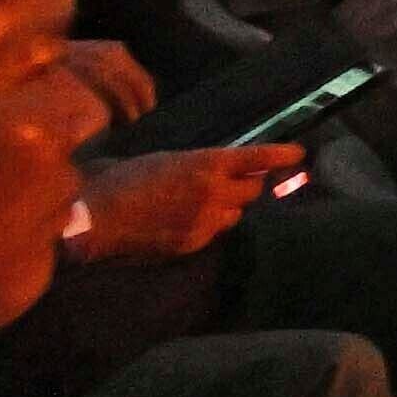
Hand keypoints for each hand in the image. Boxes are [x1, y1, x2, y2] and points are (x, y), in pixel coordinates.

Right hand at [66, 141, 301, 263]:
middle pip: (253, 189)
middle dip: (248, 184)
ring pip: (235, 213)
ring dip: (228, 206)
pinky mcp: (194, 243)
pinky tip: (183, 221)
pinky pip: (213, 232)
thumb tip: (219, 168)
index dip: (281, 155)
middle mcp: (215, 192)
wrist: (97, 218)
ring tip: (200, 202)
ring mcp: (206, 221)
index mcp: (207, 164)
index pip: (258, 157)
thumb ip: (200, 165)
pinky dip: (207, 225)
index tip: (299, 153)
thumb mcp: (166, 160)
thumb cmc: (124, 179)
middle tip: (234, 181)